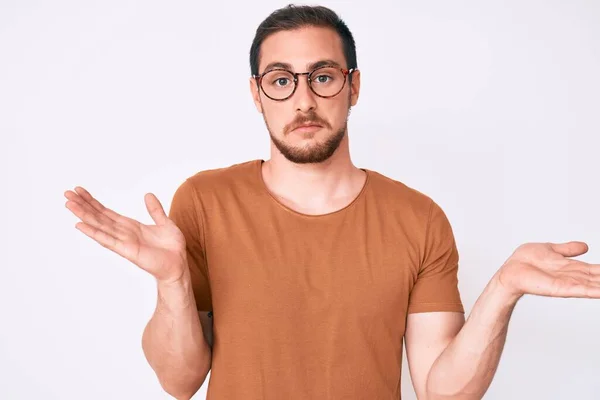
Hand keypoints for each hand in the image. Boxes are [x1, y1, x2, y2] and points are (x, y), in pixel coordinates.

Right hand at [65, 186, 186, 282]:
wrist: (178, 265)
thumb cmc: (172, 248)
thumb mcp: (165, 223)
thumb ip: (155, 210)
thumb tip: (148, 195)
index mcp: (130, 226)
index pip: (107, 212)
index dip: (93, 202)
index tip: (79, 191)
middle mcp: (123, 233)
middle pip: (99, 217)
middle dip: (83, 205)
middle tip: (67, 193)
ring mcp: (123, 242)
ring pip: (99, 226)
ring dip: (84, 215)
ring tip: (69, 204)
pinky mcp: (127, 250)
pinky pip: (108, 240)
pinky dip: (94, 233)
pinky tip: (80, 225)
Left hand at [496, 241, 599, 298]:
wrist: (510, 270)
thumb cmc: (524, 261)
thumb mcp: (551, 250)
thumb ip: (568, 250)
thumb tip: (585, 246)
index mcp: (572, 268)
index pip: (597, 271)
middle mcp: (573, 277)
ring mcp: (568, 283)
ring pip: (596, 286)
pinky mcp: (561, 288)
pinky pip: (582, 289)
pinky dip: (596, 291)